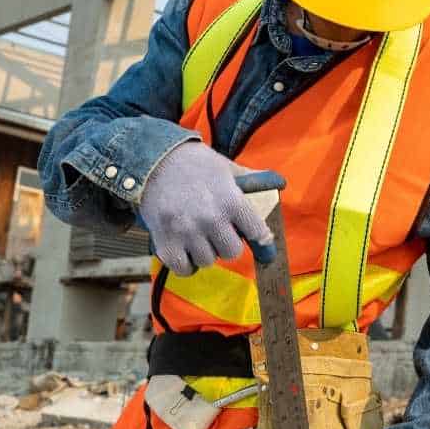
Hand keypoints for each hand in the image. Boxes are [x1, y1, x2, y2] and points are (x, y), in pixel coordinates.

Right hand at [138, 142, 272, 275]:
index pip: (257, 232)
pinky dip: (186, 264)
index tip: (256, 236)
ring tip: (199, 237)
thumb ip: (250, 179)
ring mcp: (187, 232)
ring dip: (205, 252)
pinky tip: (185, 250)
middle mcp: (211, 219)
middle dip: (227, 244)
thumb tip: (278, 182)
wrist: (152, 160)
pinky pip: (184, 269)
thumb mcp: (226, 167)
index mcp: (231, 201)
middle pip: (232, 252)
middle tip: (219, 234)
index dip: (258, 236)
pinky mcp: (165, 242)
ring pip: (208, 261)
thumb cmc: (193, 163)